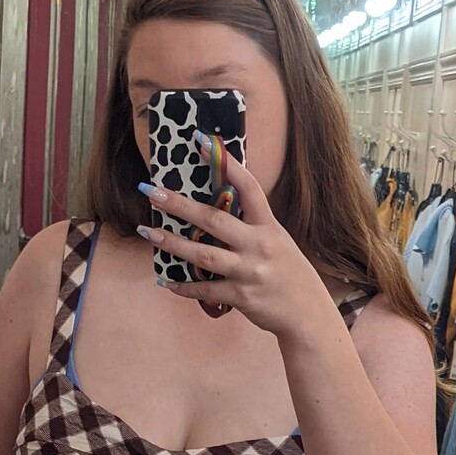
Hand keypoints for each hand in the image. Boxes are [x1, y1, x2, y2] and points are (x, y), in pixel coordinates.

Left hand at [139, 141, 330, 337]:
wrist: (308, 313)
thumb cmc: (289, 273)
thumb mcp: (277, 241)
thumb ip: (251, 226)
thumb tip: (216, 208)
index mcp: (268, 226)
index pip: (248, 187)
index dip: (225, 163)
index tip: (200, 140)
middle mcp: (259, 245)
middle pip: (214, 220)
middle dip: (180, 205)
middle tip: (152, 191)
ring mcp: (249, 271)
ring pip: (203, 255)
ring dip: (172, 243)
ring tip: (147, 231)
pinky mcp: (241, 296)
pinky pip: (205, 290)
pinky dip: (183, 287)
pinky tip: (165, 281)